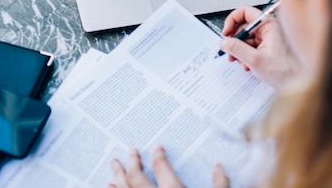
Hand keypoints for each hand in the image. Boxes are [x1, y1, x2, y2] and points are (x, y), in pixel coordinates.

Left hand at [109, 146, 228, 187]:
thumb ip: (221, 185)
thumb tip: (219, 167)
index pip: (161, 167)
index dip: (158, 155)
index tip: (157, 148)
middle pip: (136, 176)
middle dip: (132, 161)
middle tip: (131, 151)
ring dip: (117, 175)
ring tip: (114, 164)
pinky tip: (110, 186)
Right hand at [220, 5, 303, 88]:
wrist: (298, 83)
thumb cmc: (285, 71)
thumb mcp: (255, 60)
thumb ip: (237, 49)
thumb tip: (224, 42)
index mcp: (269, 25)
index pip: (245, 12)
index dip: (232, 21)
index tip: (226, 33)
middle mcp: (269, 29)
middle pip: (244, 27)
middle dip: (234, 40)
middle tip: (229, 50)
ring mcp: (269, 38)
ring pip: (246, 38)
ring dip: (239, 50)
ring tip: (238, 60)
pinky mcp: (268, 47)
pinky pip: (251, 46)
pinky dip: (246, 55)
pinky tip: (247, 65)